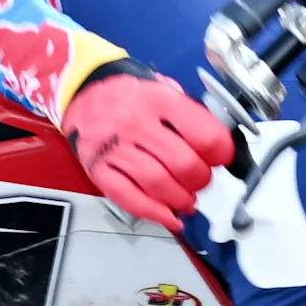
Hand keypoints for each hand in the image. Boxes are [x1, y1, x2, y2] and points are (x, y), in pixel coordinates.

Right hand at [66, 67, 235, 233]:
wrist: (83, 93)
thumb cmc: (129, 96)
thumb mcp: (164, 89)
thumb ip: (189, 114)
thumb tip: (219, 144)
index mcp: (159, 101)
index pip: (203, 133)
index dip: (221, 152)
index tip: (222, 158)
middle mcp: (136, 123)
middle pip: (183, 163)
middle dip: (201, 180)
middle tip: (202, 180)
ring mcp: (115, 148)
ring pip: (157, 183)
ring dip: (180, 199)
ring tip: (187, 200)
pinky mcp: (99, 169)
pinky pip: (128, 197)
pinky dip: (153, 212)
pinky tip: (168, 216)